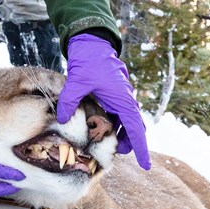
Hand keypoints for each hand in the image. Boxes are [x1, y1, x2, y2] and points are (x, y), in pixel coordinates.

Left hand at [56, 35, 150, 169]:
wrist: (92, 43)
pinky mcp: (112, 94)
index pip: (136, 130)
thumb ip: (69, 101)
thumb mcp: (77, 82)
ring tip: (102, 145)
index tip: (146, 165)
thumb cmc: (88, 60)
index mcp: (123, 100)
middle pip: (133, 129)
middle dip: (127, 144)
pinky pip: (116, 114)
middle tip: (111, 154)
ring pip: (124, 122)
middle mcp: (125, 100)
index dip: (141, 149)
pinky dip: (110, 124)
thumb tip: (63, 119)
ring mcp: (119, 97)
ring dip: (118, 135)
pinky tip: (97, 129)